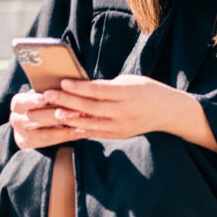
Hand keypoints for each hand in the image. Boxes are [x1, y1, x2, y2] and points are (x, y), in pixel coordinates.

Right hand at [10, 89, 83, 148]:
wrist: (35, 122)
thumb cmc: (46, 100)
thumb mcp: (44, 93)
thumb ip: (52, 91)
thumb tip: (67, 84)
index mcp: (18, 104)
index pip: (22, 102)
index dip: (33, 100)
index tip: (46, 98)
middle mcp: (16, 120)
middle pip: (36, 118)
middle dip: (57, 113)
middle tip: (76, 110)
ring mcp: (22, 135)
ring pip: (44, 131)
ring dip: (66, 125)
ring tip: (82, 119)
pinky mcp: (30, 145)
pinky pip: (52, 141)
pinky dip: (68, 135)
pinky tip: (81, 130)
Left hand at [43, 75, 216, 151]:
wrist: (168, 112)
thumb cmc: (148, 90)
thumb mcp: (130, 81)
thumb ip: (107, 85)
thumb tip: (81, 85)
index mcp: (128, 94)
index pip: (98, 91)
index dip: (79, 88)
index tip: (62, 82)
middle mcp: (124, 112)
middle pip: (90, 107)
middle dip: (67, 101)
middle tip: (48, 95)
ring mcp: (121, 126)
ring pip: (90, 122)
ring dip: (70, 118)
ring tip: (53, 112)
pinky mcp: (119, 135)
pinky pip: (96, 133)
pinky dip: (81, 129)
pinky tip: (67, 126)